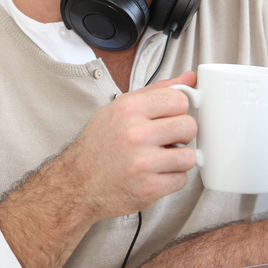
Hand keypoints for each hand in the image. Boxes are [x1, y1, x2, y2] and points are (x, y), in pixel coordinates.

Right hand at [62, 70, 198, 221]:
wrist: (77, 185)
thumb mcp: (120, 108)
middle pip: (189, 126)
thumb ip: (157, 91)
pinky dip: (171, 179)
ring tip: (160, 159)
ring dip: (178, 159)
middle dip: (181, 134)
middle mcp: (136, 134)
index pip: (179, 99)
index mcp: (129, 109)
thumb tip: (190, 78)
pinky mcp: (148, 189)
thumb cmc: (99, 145)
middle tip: (166, 140)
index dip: (178, 110)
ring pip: (189, 156)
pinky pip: (181, 179)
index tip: (170, 117)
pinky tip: (154, 175)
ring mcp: (143, 163)